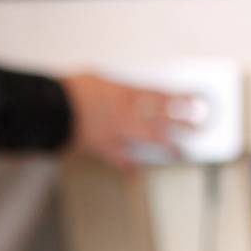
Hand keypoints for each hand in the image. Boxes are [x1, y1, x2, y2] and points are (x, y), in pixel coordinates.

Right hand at [60, 73, 207, 168]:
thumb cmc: (73, 89)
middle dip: (182, 124)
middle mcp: (126, 114)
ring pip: (148, 142)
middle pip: (162, 121)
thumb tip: (127, 90)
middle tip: (198, 127)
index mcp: (126, 93)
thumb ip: (118, 87)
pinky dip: (128, 166)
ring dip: (165, 148)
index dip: (180, 99)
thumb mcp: (100, 78)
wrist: (53, 109)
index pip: (161, 96)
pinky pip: (120, 159)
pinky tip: (135, 172)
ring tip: (179, 153)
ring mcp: (117, 133)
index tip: (194, 100)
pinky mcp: (104, 147)